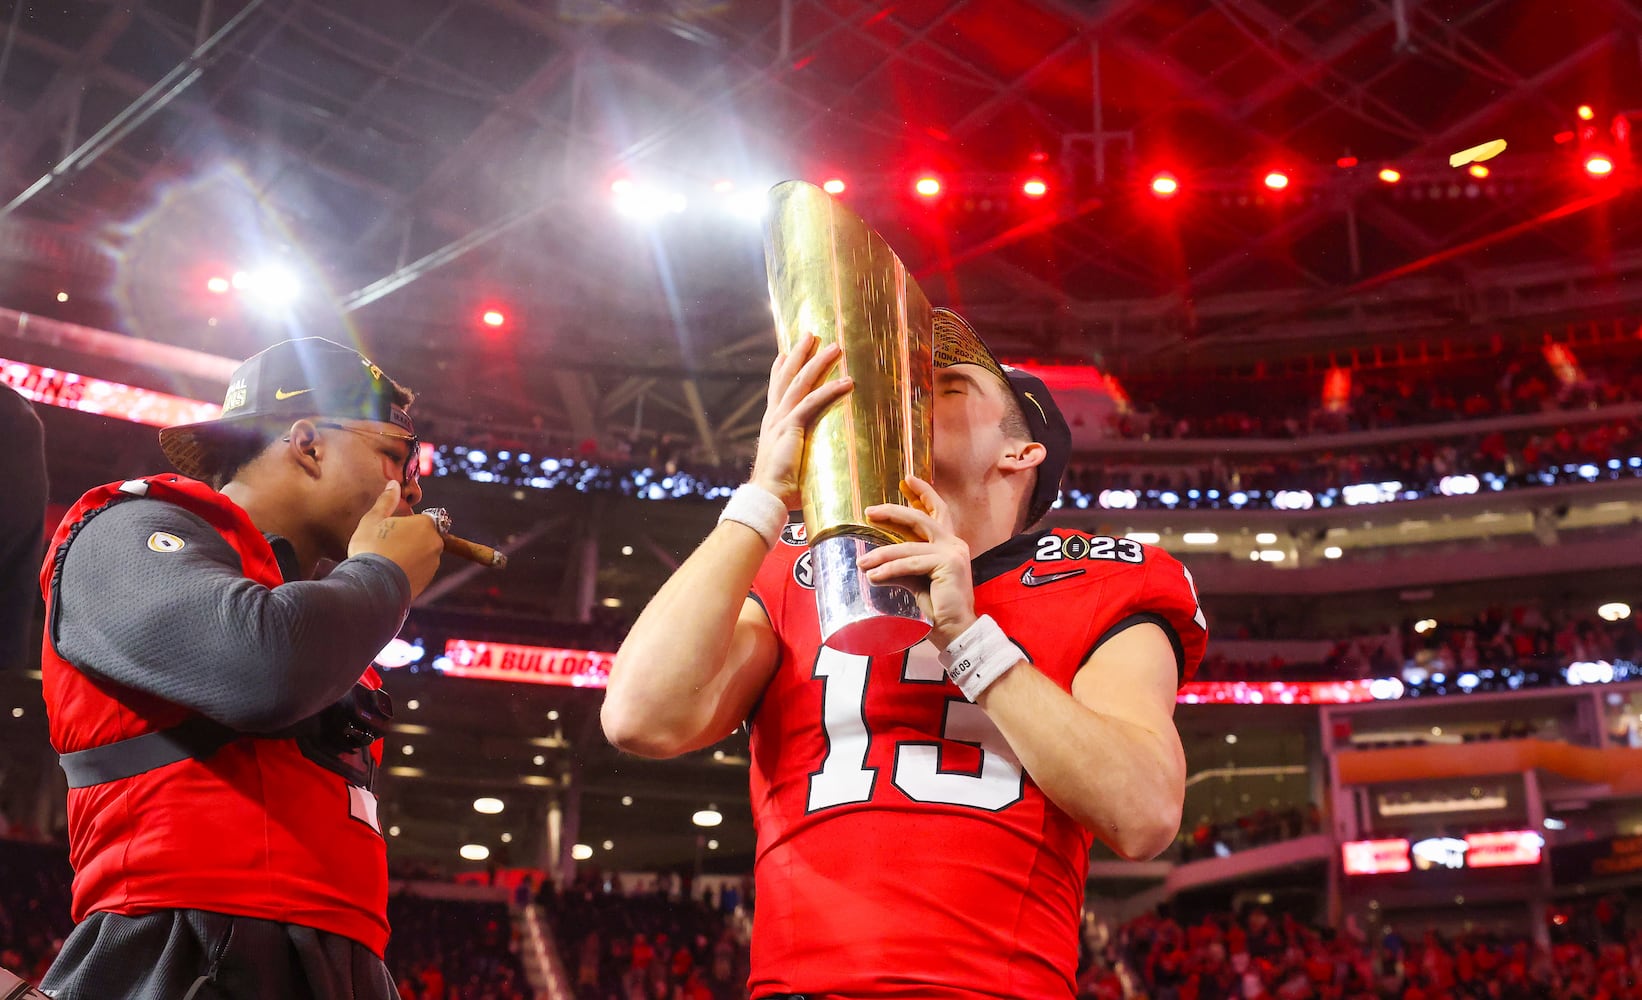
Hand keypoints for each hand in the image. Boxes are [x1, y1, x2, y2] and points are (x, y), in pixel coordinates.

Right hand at [348, 481, 443, 597]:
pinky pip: (420, 571)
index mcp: (425, 525)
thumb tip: (394, 484)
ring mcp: (433, 564)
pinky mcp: (428, 581)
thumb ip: (386, 501)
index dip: (408, 523)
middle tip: (388, 545)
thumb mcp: (372, 520)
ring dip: (411, 555)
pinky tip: (392, 573)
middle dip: (411, 539)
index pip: (423, 519)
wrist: (372, 585)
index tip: (393, 530)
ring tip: (388, 561)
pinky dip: (410, 570)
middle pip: (425, 537)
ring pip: (423, 554)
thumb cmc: (371, 548)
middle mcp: (435, 543)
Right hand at [749, 333, 852, 509]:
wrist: (767, 497)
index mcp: (772, 424)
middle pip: (788, 377)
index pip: (776, 390)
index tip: (785, 352)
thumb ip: (801, 455)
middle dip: (800, 354)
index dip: (780, 369)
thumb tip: (817, 462)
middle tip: (812, 334)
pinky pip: (813, 402)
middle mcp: (774, 417)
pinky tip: (847, 381)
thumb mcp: (791, 464)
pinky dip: (831, 390)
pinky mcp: (792, 428)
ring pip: (801, 382)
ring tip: (836, 347)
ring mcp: (781, 420)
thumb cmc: (781, 489)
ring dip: (819, 362)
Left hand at [857, 476, 976, 647]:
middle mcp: (954, 544)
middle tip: (870, 511)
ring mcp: (952, 553)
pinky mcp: (947, 564)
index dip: (925, 494)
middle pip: (920, 519)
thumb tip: (875, 566)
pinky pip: (910, 564)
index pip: (937, 512)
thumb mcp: (916, 581)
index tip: (908, 480)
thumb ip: (902, 567)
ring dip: (881, 555)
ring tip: (862, 564)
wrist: (955, 630)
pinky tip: (873, 577)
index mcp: (950, 545)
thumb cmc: (937, 608)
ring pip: (908, 547)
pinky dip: (889, 570)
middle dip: (893, 512)